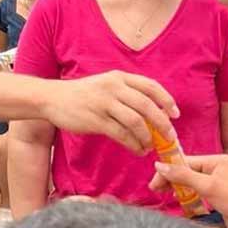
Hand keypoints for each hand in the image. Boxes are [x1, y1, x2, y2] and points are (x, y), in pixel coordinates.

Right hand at [48, 71, 179, 154]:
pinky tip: (137, 150)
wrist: (52, 98)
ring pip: (136, 122)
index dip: (166, 100)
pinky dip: (133, 144)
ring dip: (147, 137)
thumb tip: (150, 111)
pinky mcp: (95, 120)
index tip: (175, 114)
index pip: (150, 86)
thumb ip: (125, 92)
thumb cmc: (80, 94)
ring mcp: (104, 104)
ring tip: (150, 147)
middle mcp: (113, 88)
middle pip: (147, 106)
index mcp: (119, 77)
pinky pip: (121, 134)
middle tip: (169, 136)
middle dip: (162, 123)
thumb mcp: (104, 84)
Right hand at [148, 154, 227, 227]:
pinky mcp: (217, 195)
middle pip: (187, 170)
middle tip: (155, 189)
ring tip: (163, 194)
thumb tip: (159, 165)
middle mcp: (218, 168)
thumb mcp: (207, 186)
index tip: (154, 182)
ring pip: (191, 181)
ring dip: (177, 186)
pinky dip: (186, 194)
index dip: (168, 170)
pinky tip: (178, 199)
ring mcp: (218, 182)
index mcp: (217, 161)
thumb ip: (182, 175)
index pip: (186, 162)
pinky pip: (197, 190)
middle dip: (171, 179)